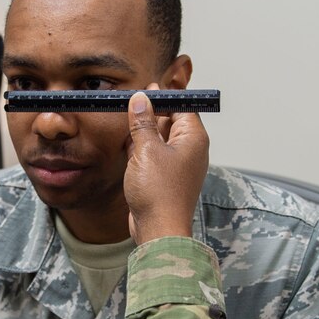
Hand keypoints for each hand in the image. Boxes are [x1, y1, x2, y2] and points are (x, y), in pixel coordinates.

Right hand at [123, 85, 209, 243]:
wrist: (158, 228)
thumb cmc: (159, 193)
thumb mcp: (146, 150)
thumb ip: (142, 122)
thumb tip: (140, 99)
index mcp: (193, 139)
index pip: (182, 107)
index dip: (164, 96)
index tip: (145, 90)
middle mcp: (189, 150)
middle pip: (170, 121)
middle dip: (151, 112)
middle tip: (131, 102)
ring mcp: (176, 164)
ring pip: (159, 138)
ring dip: (143, 131)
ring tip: (125, 121)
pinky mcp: (163, 177)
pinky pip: (152, 155)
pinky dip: (140, 148)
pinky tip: (126, 144)